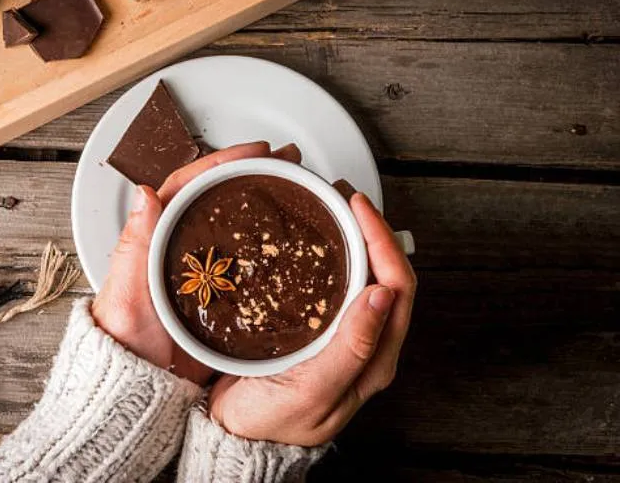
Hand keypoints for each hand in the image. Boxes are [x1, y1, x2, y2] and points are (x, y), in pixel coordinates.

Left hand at [91, 141, 301, 385]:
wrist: (141, 385)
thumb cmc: (125, 339)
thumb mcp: (127, 290)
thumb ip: (136, 244)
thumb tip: (145, 194)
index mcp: (157, 236)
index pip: (191, 184)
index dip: (223, 162)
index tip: (255, 151)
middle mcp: (183, 246)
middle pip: (220, 197)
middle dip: (254, 173)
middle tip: (288, 161)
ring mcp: (206, 269)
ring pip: (238, 225)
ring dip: (265, 203)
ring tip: (299, 187)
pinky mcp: (223, 294)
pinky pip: (249, 261)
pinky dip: (269, 246)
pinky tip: (294, 243)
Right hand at [208, 193, 416, 445]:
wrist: (234, 436)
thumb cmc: (272, 422)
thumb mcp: (315, 390)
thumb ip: (352, 347)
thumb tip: (383, 294)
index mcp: (375, 358)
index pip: (398, 286)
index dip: (382, 240)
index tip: (357, 207)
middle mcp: (366, 344)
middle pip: (387, 274)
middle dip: (372, 230)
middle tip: (345, 197)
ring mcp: (344, 335)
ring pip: (365, 276)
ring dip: (355, 239)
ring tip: (332, 209)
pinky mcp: (320, 330)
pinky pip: (338, 284)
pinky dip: (332, 254)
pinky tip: (313, 241)